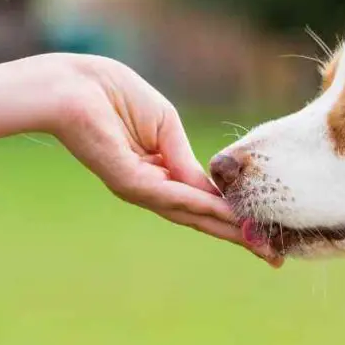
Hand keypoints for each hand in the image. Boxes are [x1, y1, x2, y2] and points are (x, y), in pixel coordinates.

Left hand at [0, 53, 282, 265]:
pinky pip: (171, 196)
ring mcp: (138, 187)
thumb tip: (211, 189)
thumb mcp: (164, 125)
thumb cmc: (112, 94)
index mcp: (159, 172)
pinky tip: (225, 214)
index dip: (234, 216)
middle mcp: (150, 187)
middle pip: (200, 218)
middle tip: (273, 259)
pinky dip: (200, 205)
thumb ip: (186, 158)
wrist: (72, 85)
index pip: (202, 201)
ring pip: (190, 214)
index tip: (265, 233)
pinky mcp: (127, 180)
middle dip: (237, 236)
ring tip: (259, 243)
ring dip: (227, 228)